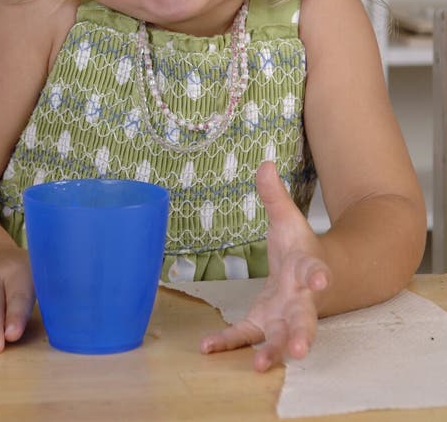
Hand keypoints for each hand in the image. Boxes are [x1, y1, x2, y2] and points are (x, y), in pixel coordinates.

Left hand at [200, 161, 329, 370]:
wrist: (315, 279)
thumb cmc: (301, 248)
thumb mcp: (288, 219)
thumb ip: (275, 196)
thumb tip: (264, 162)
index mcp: (308, 269)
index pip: (315, 271)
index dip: (319, 274)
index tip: (321, 279)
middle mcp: (300, 299)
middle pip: (304, 318)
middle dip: (302, 334)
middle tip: (299, 350)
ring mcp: (284, 317)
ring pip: (281, 338)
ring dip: (272, 353)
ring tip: (259, 367)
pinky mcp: (265, 324)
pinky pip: (248, 336)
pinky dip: (229, 342)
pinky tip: (207, 348)